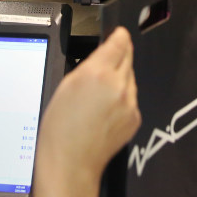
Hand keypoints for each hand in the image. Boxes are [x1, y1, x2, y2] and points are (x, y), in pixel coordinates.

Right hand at [34, 27, 139, 193]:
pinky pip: (132, 99)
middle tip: (106, 61)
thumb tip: (104, 54)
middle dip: (119, 57)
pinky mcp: (135, 118)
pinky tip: (105, 110)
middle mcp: (119, 86)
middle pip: (128, 59)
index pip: (120, 43)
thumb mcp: (66, 86)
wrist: (71, 163)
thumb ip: (89, 65)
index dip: (119, 36)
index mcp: (98, 74)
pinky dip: (122, 98)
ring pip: (130, 79)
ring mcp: (130, 104)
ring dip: (120, 79)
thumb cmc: (61, 130)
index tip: (119, 34)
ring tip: (98, 94)